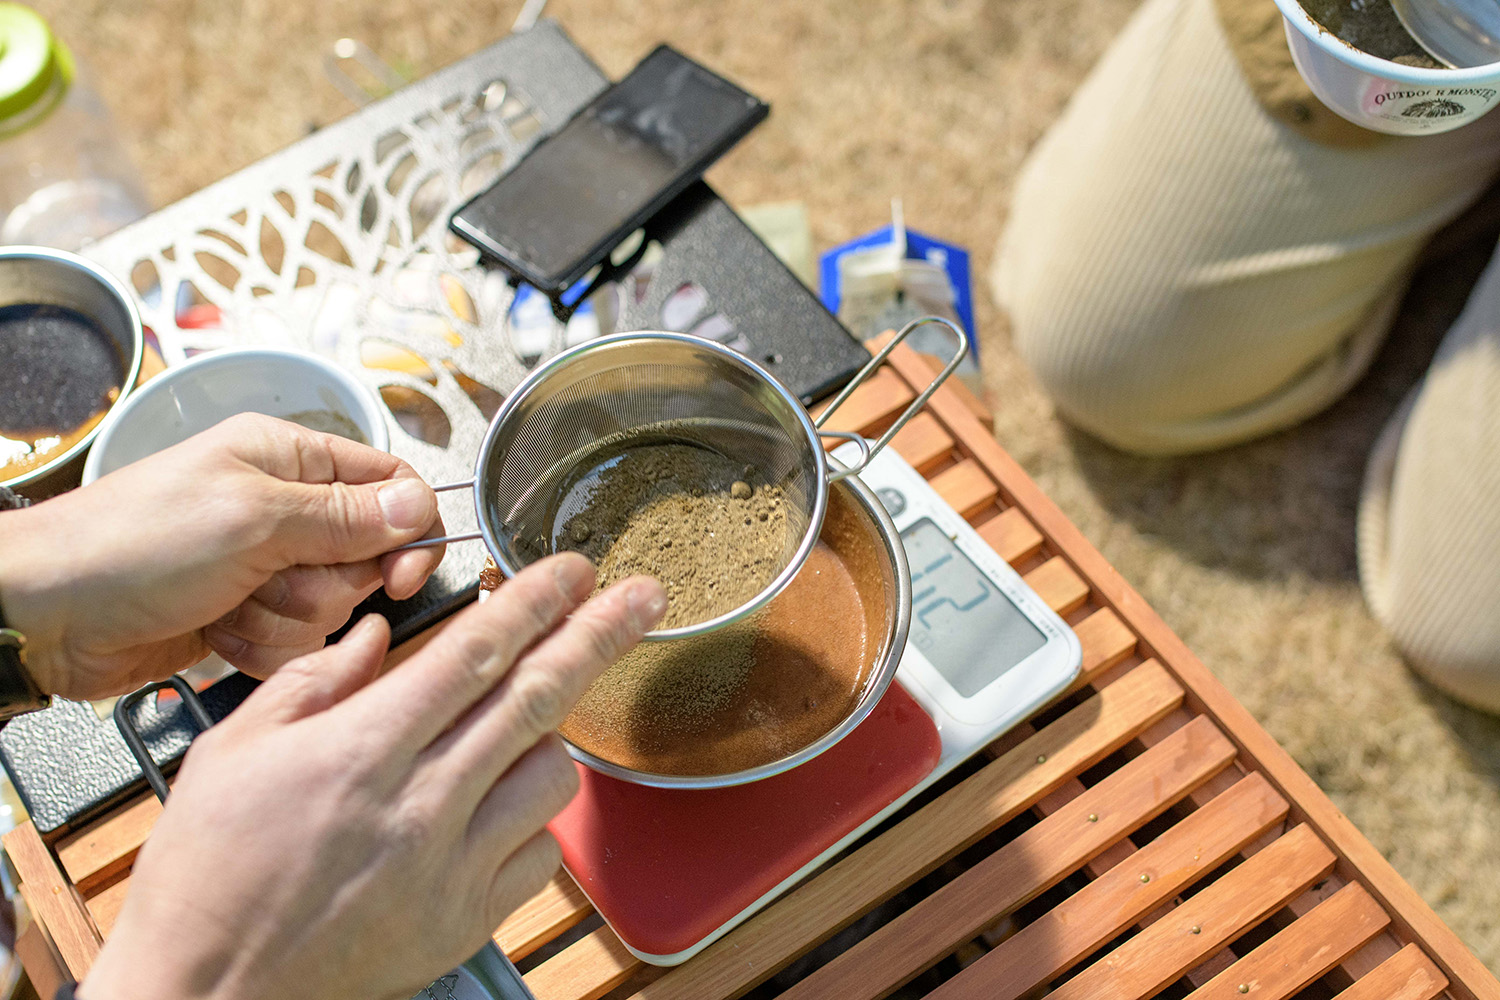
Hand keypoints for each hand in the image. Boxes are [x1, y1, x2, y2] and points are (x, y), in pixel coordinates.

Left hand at [0, 413, 443, 700]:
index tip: (400, 573)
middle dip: (321, 584)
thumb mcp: (253, 519)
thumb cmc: (130, 545)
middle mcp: (283, 508)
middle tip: (270, 577)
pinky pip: (292, 642)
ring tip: (227, 604)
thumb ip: (346, 516)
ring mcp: (263, 564)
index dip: (409, 532)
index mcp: (289, 458)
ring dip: (283, 619)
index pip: (392, 485)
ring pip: (330, 608)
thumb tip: (421, 506)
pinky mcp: (244, 612)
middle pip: (365, 558)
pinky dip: (257, 645)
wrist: (46, 615)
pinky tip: (215, 631)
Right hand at [80, 554, 666, 999]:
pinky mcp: (466, 920)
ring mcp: (451, 866)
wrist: (204, 989)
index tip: (574, 570)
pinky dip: (536, 816)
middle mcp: (420, 804)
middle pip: (536, 699)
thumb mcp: (231, 752)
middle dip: (600, 635)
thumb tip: (377, 637)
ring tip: (529, 717)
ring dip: (556, 731)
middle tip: (644, 597)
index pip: (474, 654)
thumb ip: (312, 682)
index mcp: (360, 751)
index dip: (535, 603)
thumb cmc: (207, 872)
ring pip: (552, 774)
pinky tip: (504, 801)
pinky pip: (541, 852)